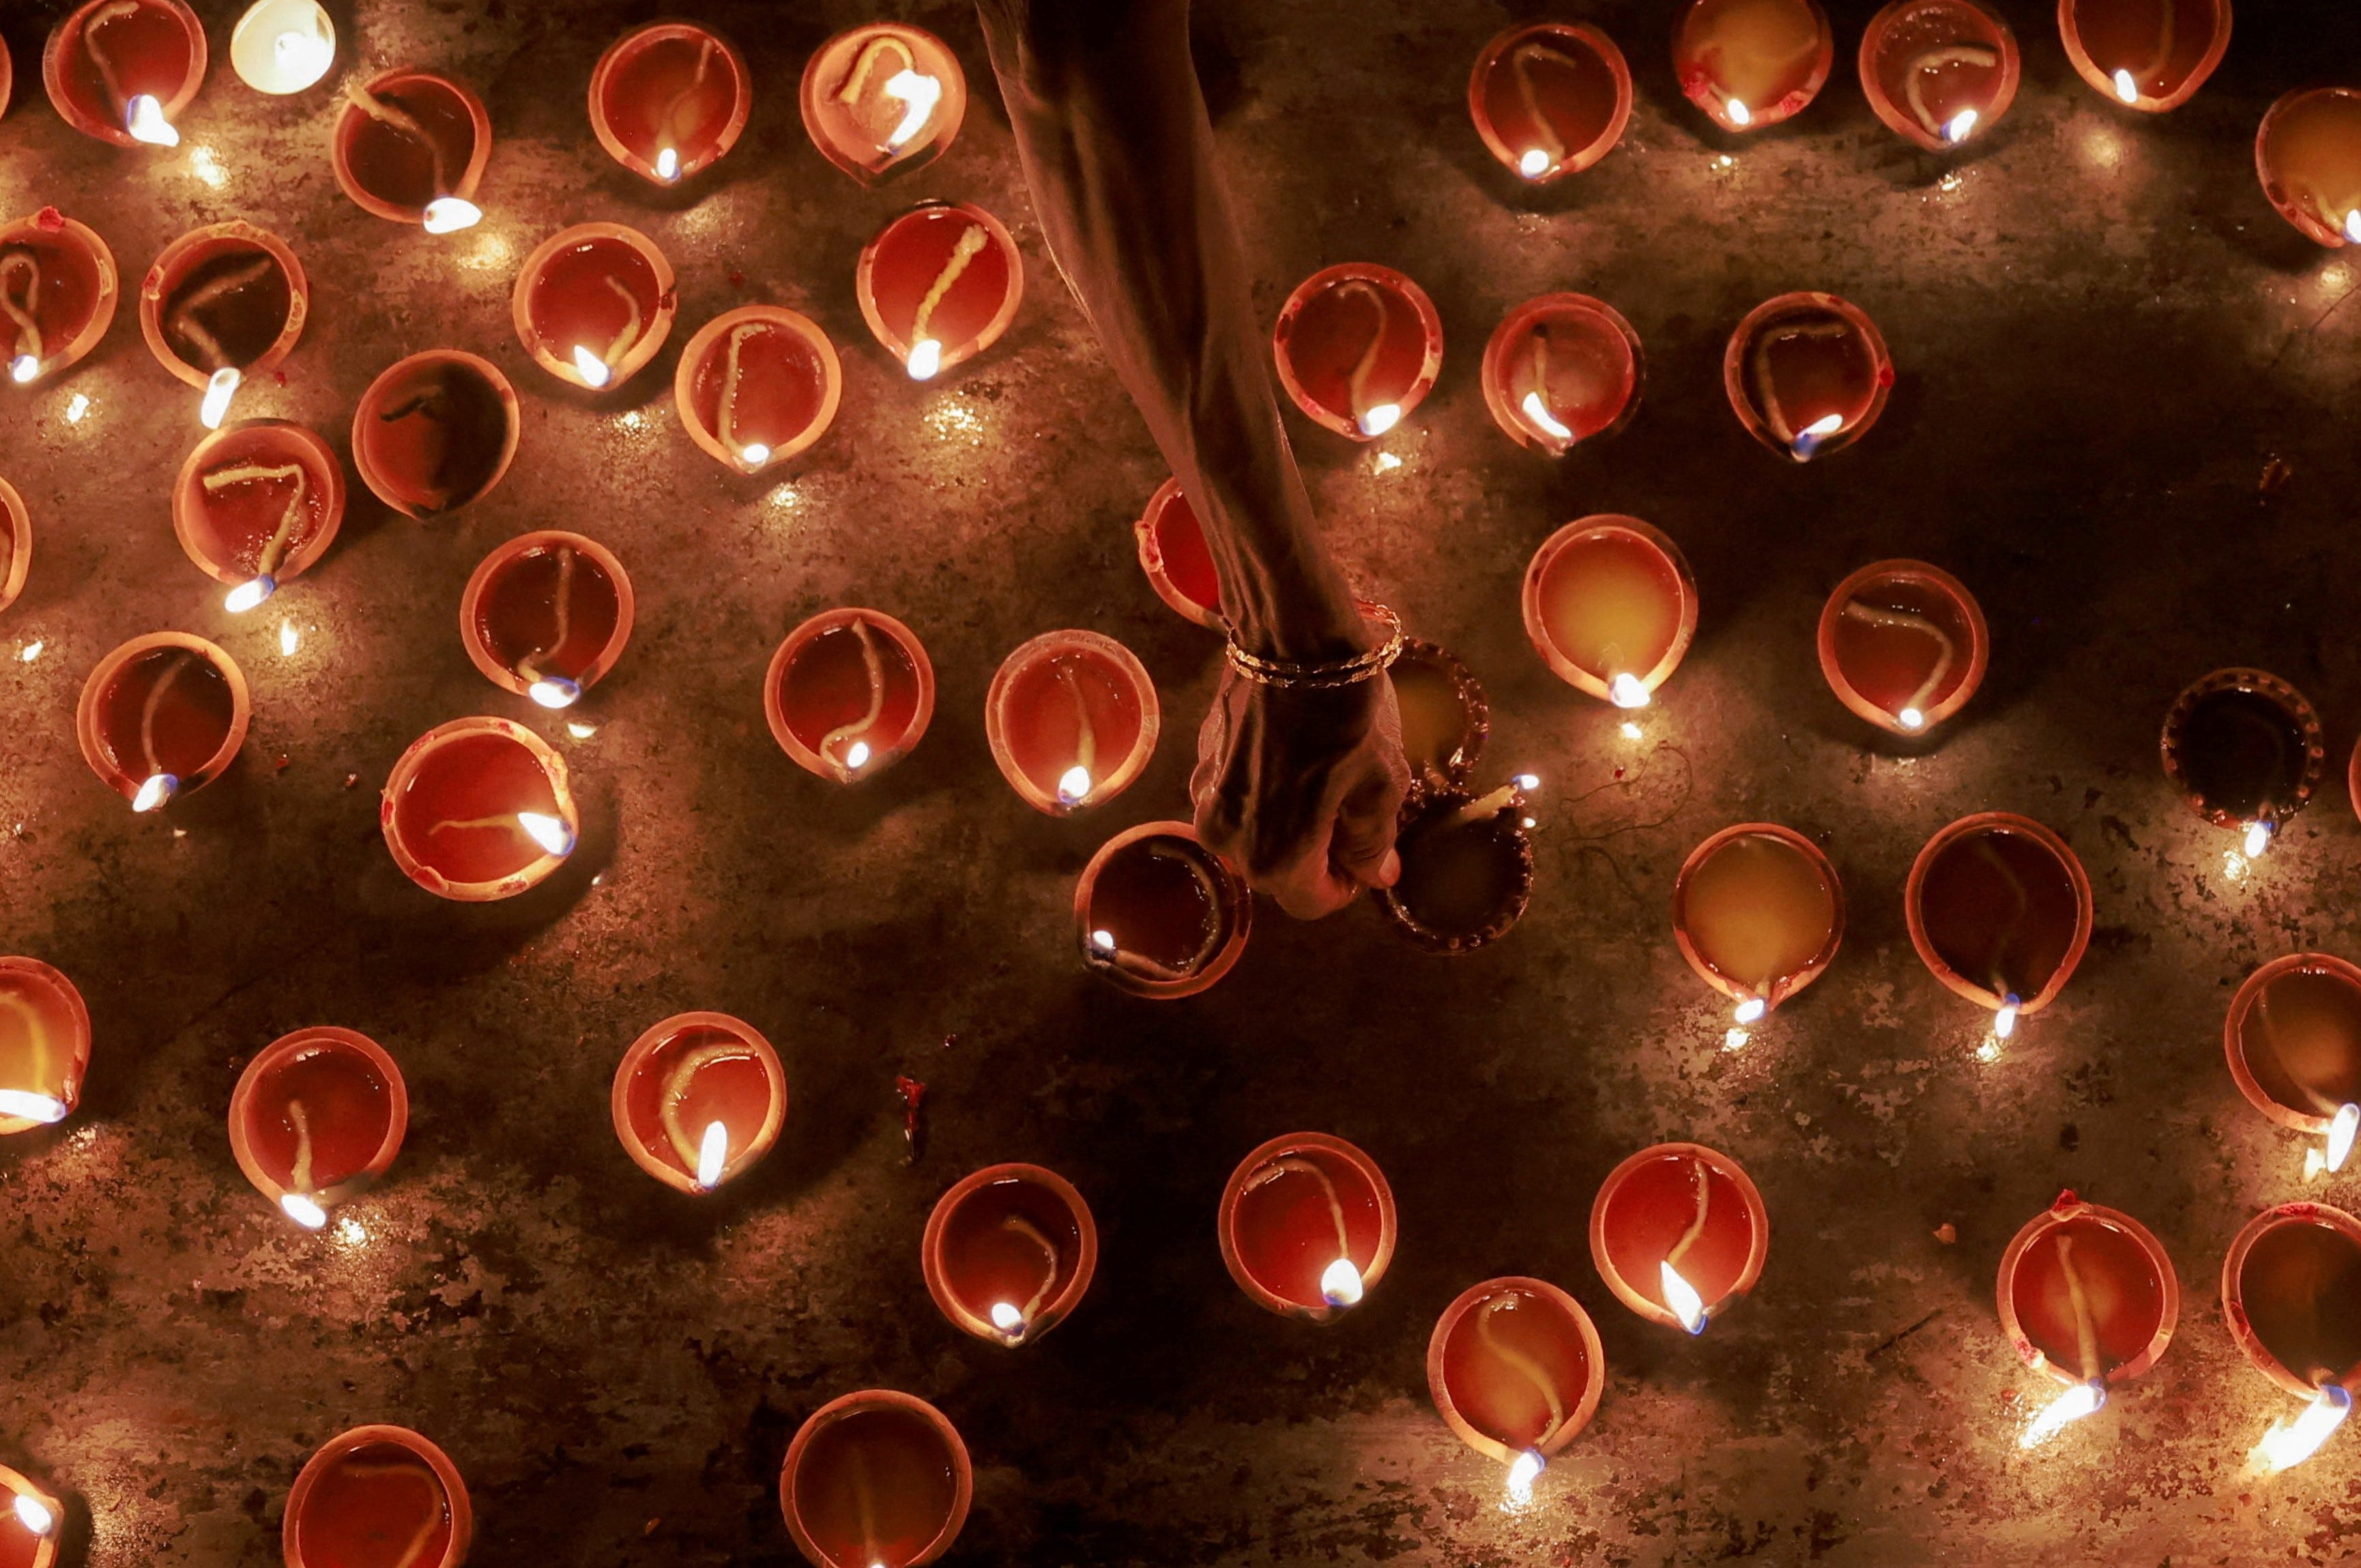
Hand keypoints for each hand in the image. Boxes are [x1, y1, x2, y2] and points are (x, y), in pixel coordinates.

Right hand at [1190, 668, 1410, 918]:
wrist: (1291, 639)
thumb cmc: (1346, 714)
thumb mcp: (1383, 784)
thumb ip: (1374, 843)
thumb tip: (1376, 877)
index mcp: (1276, 859)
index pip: (1314, 904)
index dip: (1347, 884)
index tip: (1369, 850)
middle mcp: (1229, 842)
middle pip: (1281, 875)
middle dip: (1318, 854)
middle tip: (1351, 808)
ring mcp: (1207, 803)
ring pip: (1258, 838)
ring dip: (1291, 824)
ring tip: (1324, 778)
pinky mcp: (1200, 767)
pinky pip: (1239, 803)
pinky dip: (1266, 795)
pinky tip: (1294, 755)